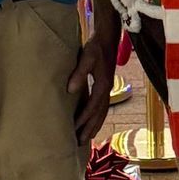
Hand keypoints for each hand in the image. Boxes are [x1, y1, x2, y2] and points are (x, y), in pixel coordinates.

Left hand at [65, 34, 115, 149]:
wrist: (108, 37)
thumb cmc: (96, 46)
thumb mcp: (87, 57)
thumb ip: (79, 73)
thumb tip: (70, 90)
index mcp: (103, 84)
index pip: (92, 107)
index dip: (83, 119)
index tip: (74, 129)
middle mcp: (108, 89)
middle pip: (99, 114)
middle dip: (90, 128)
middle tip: (80, 142)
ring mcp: (108, 89)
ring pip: (102, 112)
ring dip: (95, 125)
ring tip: (87, 138)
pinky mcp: (106, 86)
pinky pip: (103, 106)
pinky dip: (98, 117)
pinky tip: (93, 121)